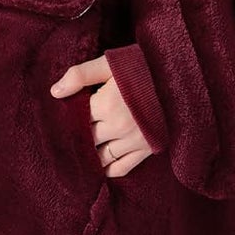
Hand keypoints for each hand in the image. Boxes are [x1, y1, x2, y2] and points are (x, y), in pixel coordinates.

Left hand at [51, 53, 153, 177]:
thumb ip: (80, 75)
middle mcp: (118, 126)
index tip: (59, 122)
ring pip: (100, 157)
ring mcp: (133, 140)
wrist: (180, 77)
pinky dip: (108, 170)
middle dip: (75, 139)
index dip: (67, 121)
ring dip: (88, 157)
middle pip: (86, 140)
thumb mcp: (110, 64)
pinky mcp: (147, 148)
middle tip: (64, 141)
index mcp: (106, 104)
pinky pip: (122, 167)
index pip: (76, 119)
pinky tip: (99, 169)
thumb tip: (54, 92)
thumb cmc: (144, 67)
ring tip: (77, 156)